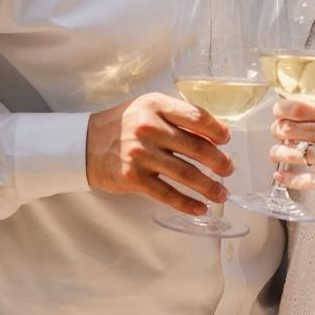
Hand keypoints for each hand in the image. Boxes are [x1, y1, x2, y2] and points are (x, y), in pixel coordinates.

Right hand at [86, 93, 233, 215]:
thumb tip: (214, 136)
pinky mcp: (133, 177)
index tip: (227, 141)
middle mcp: (149, 127)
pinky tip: (200, 209)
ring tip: (222, 194)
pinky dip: (188, 204)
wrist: (85, 144)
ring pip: (186, 174)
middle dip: (219, 162)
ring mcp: (141, 154)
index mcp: (157, 105)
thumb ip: (177, 117)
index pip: (197, 117)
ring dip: (209, 187)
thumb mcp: (149, 109)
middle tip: (229, 170)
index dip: (217, 131)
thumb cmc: (124, 125)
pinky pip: (168, 194)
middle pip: (197, 148)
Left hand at [270, 99, 314, 222]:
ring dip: (278, 154)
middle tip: (277, 136)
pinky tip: (281, 176)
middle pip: (289, 128)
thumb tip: (294, 116)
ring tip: (277, 155)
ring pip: (290, 152)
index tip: (277, 115)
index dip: (281, 111)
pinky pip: (298, 178)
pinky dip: (286, 177)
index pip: (298, 107)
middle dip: (277, 132)